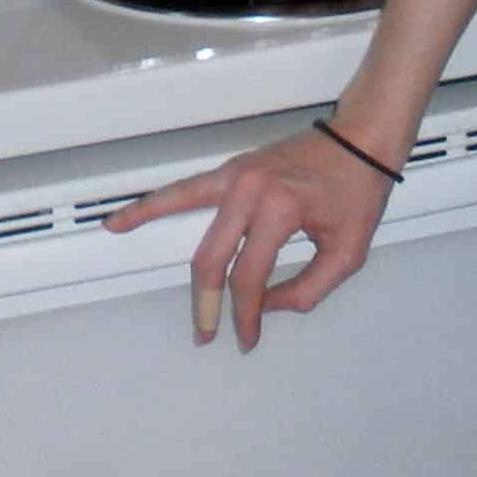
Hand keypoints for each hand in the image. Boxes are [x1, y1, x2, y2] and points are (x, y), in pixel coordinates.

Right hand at [103, 126, 396, 348]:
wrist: (360, 140)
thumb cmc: (358, 191)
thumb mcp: (347, 253)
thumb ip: (307, 290)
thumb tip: (265, 306)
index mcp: (282, 208)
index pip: (250, 275)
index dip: (245, 313)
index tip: (247, 336)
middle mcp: (251, 189)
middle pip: (212, 254)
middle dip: (205, 300)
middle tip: (205, 331)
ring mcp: (236, 175)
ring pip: (181, 208)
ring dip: (147, 224)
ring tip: (115, 234)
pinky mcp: (231, 170)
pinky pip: (184, 188)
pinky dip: (154, 200)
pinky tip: (128, 212)